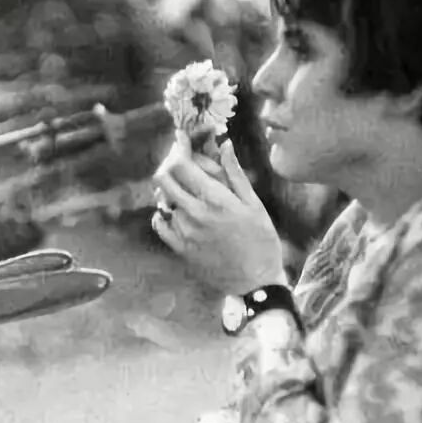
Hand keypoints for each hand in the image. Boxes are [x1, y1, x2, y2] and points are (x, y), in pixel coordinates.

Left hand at [152, 140, 285, 294]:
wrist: (255, 283)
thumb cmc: (261, 241)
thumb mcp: (253, 204)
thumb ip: (234, 173)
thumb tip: (224, 144)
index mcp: (215, 199)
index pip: (183, 164)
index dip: (179, 148)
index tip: (181, 139)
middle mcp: (194, 213)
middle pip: (164, 178)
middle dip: (170, 164)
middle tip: (180, 161)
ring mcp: (184, 232)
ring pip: (163, 200)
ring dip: (171, 190)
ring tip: (187, 189)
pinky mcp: (179, 248)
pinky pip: (160, 224)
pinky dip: (163, 213)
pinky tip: (175, 211)